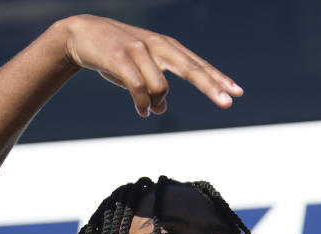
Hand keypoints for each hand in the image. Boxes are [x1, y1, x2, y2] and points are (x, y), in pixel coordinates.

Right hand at [59, 15, 242, 116]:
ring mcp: (140, 50)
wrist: (82, 34)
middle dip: (211, 86)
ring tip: (147, 110)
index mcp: (167, 47)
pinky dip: (142, 104)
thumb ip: (155, 86)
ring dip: (155, 104)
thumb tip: (161, 109)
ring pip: (161, 86)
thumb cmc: (115, 55)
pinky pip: (138, 87)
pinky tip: (142, 111)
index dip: (218, 79)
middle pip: (191, 69)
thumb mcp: (139, 69)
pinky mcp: (121, 57)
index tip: (237, 93)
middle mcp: (158, 45)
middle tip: (227, 103)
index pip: (198, 65)